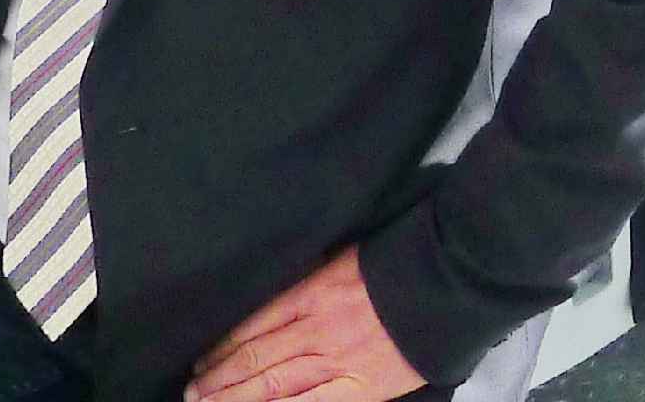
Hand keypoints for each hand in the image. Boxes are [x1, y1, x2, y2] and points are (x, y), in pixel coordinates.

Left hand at [187, 247, 420, 401]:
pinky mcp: (359, 386)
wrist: (452, 282)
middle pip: (254, 358)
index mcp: (312, 292)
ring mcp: (336, 360)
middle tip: (192, 391)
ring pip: (271, 386)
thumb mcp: (348, 256)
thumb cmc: (403, 263)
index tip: (200, 358)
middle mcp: (316, 328)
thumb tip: (279, 293)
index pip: (252, 324)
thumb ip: (312, 277)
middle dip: (218, 378)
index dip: (221, 346)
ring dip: (235, 398)